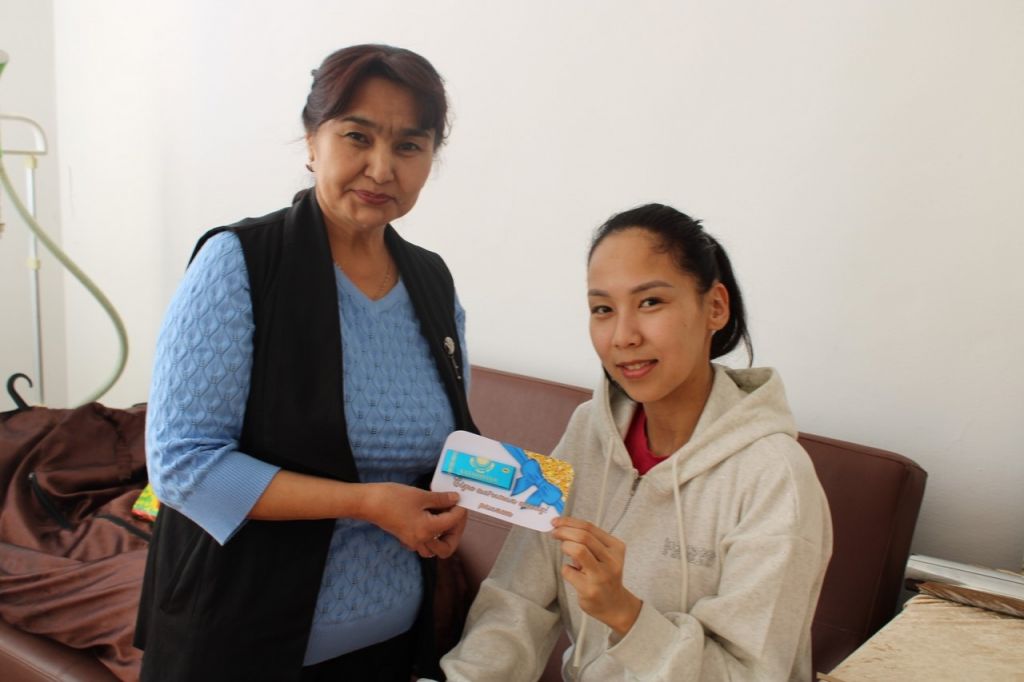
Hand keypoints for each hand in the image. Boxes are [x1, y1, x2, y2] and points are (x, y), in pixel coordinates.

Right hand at [363, 483, 463, 556]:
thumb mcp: (420, 495)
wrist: (368, 503)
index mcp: (428, 530)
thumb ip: (441, 499)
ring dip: (444, 537)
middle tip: (457, 515)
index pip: (452, 523)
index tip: (461, 499)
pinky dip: (431, 537)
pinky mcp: (405, 538)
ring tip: (445, 518)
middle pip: (447, 548)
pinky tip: (430, 520)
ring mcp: (412, 542)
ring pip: (434, 549)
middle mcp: (421, 541)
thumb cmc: (393, 498)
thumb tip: (455, 499)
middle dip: (456, 532)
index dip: (460, 510)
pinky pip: (423, 544)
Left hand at [552, 516, 642, 636]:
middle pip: (583, 536)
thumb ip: (588, 541)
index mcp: (616, 548)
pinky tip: (573, 574)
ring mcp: (601, 576)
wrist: (615, 606)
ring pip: (578, 550)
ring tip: (565, 550)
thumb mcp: (604, 555)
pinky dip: (566, 569)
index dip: (569, 522)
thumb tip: (562, 527)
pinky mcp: (589, 589)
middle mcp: (611, 561)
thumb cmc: (605, 576)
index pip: (590, 527)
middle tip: (554, 532)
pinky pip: (568, 571)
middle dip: (564, 531)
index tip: (556, 522)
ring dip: (565, 546)